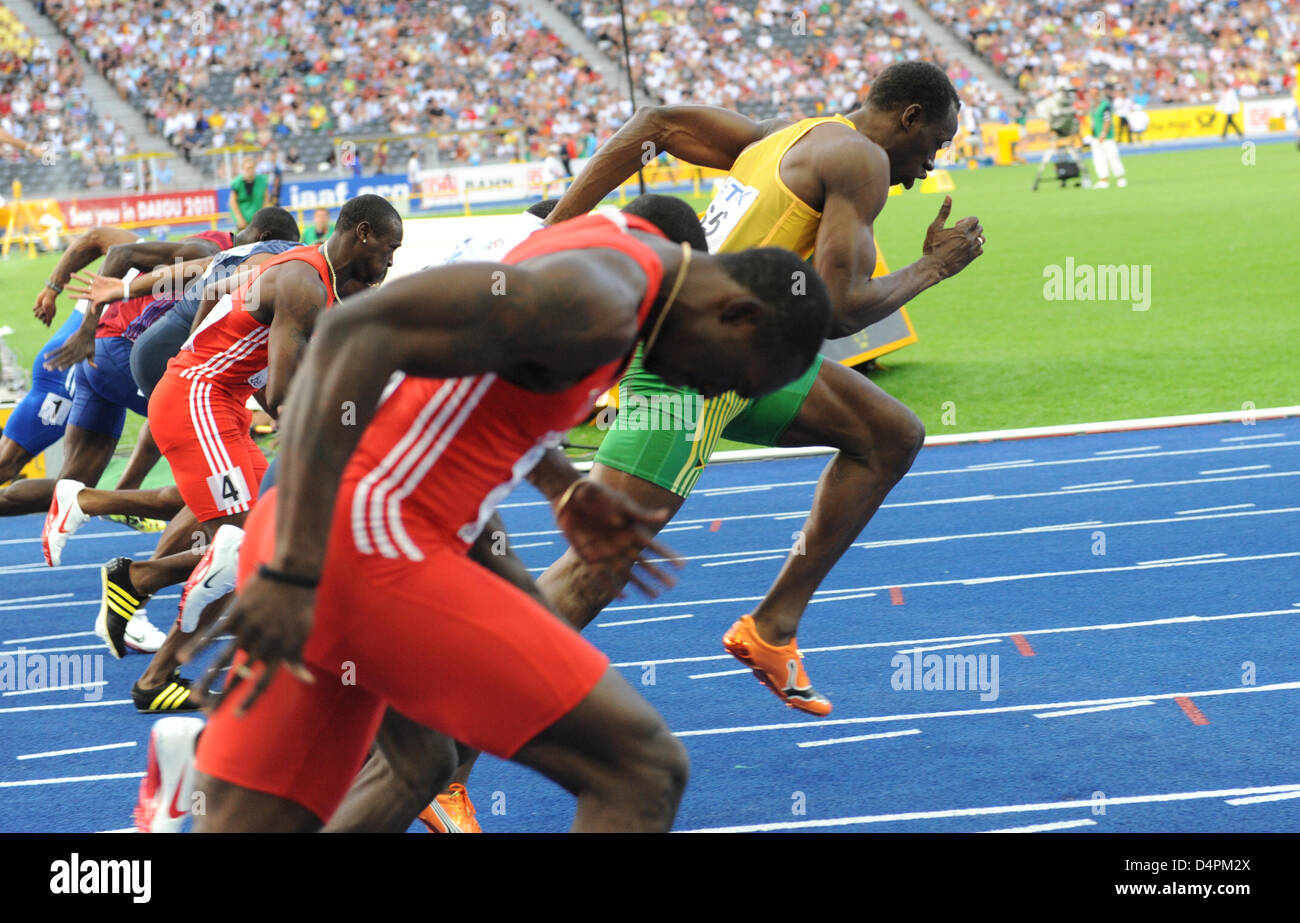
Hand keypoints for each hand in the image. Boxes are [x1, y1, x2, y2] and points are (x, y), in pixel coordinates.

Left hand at [32, 287, 56, 325]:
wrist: (47, 294)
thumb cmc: (49, 303)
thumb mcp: (49, 312)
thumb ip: (48, 320)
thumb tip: (48, 327)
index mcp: (50, 316)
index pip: (45, 321)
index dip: (44, 318)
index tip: (46, 314)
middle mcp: (45, 314)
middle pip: (40, 318)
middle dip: (41, 314)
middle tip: (44, 309)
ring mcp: (41, 310)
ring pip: (36, 315)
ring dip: (38, 311)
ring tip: (41, 307)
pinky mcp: (37, 306)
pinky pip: (34, 310)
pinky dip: (36, 307)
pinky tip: (39, 304)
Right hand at [43, 328, 95, 370]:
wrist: (86, 332)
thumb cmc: (90, 344)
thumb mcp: (92, 352)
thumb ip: (91, 360)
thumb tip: (95, 367)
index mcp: (80, 356)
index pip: (71, 362)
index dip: (65, 365)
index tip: (59, 369)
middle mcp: (74, 353)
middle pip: (63, 360)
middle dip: (55, 365)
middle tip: (48, 369)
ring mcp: (69, 348)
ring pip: (59, 356)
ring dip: (51, 360)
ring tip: (44, 365)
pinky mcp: (66, 344)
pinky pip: (57, 349)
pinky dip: (51, 353)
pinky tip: (45, 356)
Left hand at [64, 270, 130, 308]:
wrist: (124, 289)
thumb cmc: (115, 296)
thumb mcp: (105, 300)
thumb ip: (97, 304)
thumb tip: (92, 312)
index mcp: (94, 296)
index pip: (82, 296)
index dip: (74, 296)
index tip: (67, 296)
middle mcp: (94, 290)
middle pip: (80, 289)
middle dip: (72, 287)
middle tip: (63, 285)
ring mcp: (97, 285)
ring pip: (85, 281)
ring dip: (78, 278)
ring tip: (71, 274)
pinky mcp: (101, 279)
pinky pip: (93, 275)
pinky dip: (88, 273)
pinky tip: (84, 271)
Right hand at [180, 571, 316, 714]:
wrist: (292, 574)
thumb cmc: (301, 605)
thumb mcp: (304, 633)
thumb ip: (298, 658)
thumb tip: (308, 681)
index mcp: (282, 651)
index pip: (264, 682)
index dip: (250, 699)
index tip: (236, 716)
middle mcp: (264, 644)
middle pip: (239, 676)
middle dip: (222, 696)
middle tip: (206, 713)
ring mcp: (249, 629)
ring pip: (223, 659)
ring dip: (207, 679)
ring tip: (194, 696)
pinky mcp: (237, 614)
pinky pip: (214, 633)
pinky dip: (198, 645)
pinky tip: (183, 658)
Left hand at [555, 479, 682, 596]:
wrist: (568, 496)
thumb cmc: (596, 495)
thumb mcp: (620, 503)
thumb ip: (641, 514)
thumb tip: (665, 514)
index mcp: (631, 529)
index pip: (654, 546)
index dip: (668, 555)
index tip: (683, 564)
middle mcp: (622, 543)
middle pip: (645, 563)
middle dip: (659, 574)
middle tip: (674, 585)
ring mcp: (607, 552)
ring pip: (628, 573)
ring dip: (642, 584)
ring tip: (656, 596)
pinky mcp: (590, 557)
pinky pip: (603, 576)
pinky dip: (613, 587)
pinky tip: (624, 598)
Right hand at [920, 195, 983, 280]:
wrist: (933, 267)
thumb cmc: (932, 247)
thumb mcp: (935, 227)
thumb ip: (944, 212)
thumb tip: (949, 196)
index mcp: (962, 230)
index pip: (975, 219)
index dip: (967, 220)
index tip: (957, 224)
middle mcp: (970, 239)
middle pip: (979, 228)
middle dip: (971, 228)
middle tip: (958, 233)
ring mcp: (972, 249)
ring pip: (981, 239)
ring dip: (974, 237)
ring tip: (963, 240)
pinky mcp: (971, 258)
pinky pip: (980, 250)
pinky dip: (975, 247)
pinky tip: (965, 249)